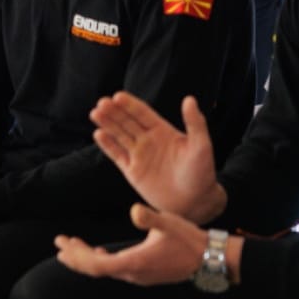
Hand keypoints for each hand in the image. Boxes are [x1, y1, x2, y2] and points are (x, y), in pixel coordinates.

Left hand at [54, 203, 209, 285]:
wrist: (213, 259)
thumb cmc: (190, 239)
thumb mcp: (168, 223)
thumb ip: (150, 217)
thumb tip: (134, 210)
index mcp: (135, 263)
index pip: (96, 264)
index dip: (77, 255)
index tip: (62, 243)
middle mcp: (134, 274)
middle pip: (96, 268)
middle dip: (76, 256)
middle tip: (59, 243)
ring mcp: (140, 276)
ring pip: (105, 269)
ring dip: (87, 258)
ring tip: (70, 248)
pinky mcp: (146, 274)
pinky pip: (116, 269)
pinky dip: (102, 260)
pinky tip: (99, 252)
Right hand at [90, 93, 223, 222]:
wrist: (195, 202)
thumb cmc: (202, 173)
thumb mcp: (201, 145)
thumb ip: (195, 123)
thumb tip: (189, 99)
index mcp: (163, 131)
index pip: (143, 113)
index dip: (130, 105)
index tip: (118, 96)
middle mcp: (148, 140)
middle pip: (127, 122)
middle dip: (114, 112)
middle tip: (102, 102)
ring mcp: (139, 154)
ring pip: (119, 135)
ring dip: (107, 124)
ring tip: (95, 113)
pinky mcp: (132, 171)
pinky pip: (117, 155)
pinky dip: (107, 145)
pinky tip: (98, 134)